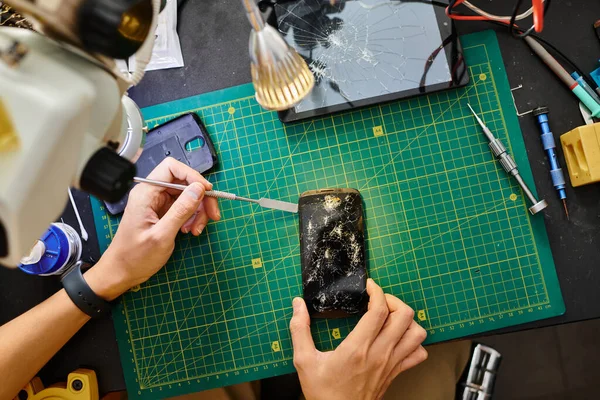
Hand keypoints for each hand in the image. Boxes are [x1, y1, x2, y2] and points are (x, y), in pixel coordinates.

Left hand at [85, 157, 220, 299]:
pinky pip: (184, 207)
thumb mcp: (162, 235)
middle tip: (212, 215)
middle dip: (201, 198)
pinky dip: (192, 217)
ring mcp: (157, 203)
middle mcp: (152, 194)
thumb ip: (181, 210)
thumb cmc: (135, 257)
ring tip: (197, 229)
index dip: (192, 176)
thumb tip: (199, 189)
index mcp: (146, 193)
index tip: (207, 191)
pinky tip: (190, 230)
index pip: (172, 168)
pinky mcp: (162, 213)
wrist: (122, 273)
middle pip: (184, 182)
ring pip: (187, 196)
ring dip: (198, 211)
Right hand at [290, 279, 427, 399]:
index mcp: (357, 348)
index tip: (369, 286)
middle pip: (404, 316)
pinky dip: (414, 341)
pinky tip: (398, 337)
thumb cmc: (322, 392)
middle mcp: (379, 354)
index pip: (379, 310)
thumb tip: (297, 304)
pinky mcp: (396, 373)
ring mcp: (391, 364)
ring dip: (407, 319)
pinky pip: (419, 353)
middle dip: (393, 300)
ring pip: (417, 333)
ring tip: (390, 317)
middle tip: (378, 300)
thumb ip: (300, 330)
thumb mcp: (304, 360)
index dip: (377, 292)